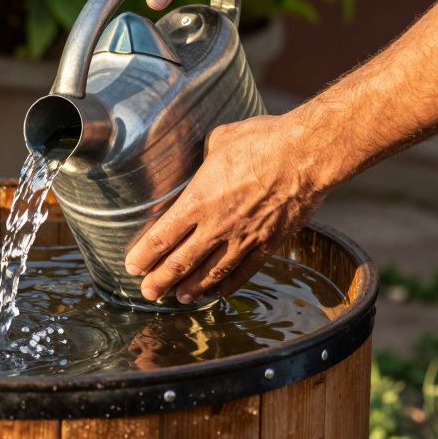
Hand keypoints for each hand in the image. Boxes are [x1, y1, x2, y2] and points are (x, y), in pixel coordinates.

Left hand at [123, 113, 334, 302]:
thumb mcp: (219, 141)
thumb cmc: (261, 141)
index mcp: (198, 201)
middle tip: (148, 292)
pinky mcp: (268, 243)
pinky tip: (219, 291)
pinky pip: (244, 271)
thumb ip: (205, 157)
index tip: (132, 267)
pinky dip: (229, 284)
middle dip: (160, 281)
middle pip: (180, 263)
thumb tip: (204, 157)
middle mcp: (216, 226)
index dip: (144, 256)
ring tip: (180, 298)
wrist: (305, 156)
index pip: (161, 238)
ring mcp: (243, 238)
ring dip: (192, 288)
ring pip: (211, 273)